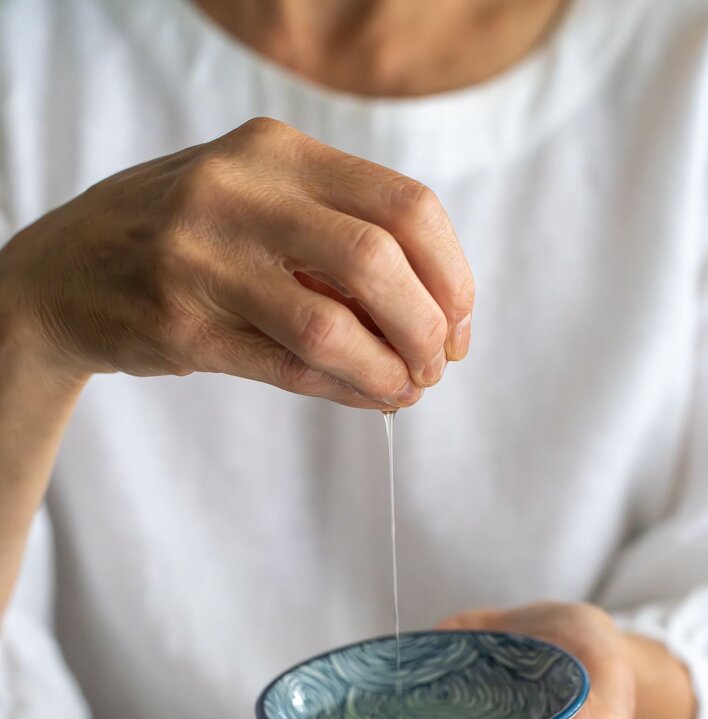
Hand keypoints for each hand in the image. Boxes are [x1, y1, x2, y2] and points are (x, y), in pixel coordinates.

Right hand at [0, 118, 473, 406]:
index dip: (451, 274)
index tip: (460, 320)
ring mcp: (203, 258)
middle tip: (437, 364)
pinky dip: (346, 389)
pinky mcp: (182, 325)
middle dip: (428, 325)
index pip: (405, 206)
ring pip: (334, 324)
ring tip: (406, 389)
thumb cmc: (185, 238)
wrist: (65, 272)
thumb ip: (337, 237)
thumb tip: (438, 312)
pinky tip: (371, 397)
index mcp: (274, 151)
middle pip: (380, 260)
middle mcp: (239, 192)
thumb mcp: (257, 202)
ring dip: (389, 369)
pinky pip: (290, 367)